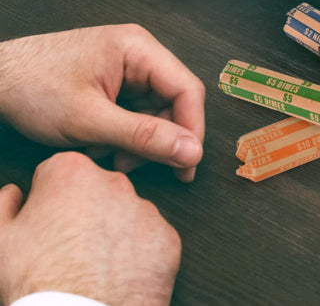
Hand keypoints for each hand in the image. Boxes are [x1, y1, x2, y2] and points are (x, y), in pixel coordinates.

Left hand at [0, 24, 204, 180]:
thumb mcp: (90, 120)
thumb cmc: (32, 87)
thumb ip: (144, 137)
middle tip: (137, 165)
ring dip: (138, 141)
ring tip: (111, 156)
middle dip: (158, 139)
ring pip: (155, 113)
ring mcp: (126, 69)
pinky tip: (101, 145)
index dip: (191, 128)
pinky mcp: (115, 83)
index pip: (187, 89)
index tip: (187, 162)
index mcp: (138, 48)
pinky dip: (124, 136)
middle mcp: (138, 55)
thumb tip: (190, 151)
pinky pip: (136, 114)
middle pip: (172, 102)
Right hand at [0, 152, 180, 305]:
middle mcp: (115, 182)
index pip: (62, 172)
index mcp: (72, 172)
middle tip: (73, 245)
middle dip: (88, 209)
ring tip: (96, 264)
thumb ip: (5, 205)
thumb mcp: (2, 240)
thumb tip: (13, 194)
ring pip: (129, 213)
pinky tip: (121, 274)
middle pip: (100, 189)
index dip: (52, 198)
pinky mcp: (167, 237)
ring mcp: (145, 208)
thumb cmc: (38, 283)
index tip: (50, 219)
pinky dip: (141, 253)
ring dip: (117, 230)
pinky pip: (153, 239)